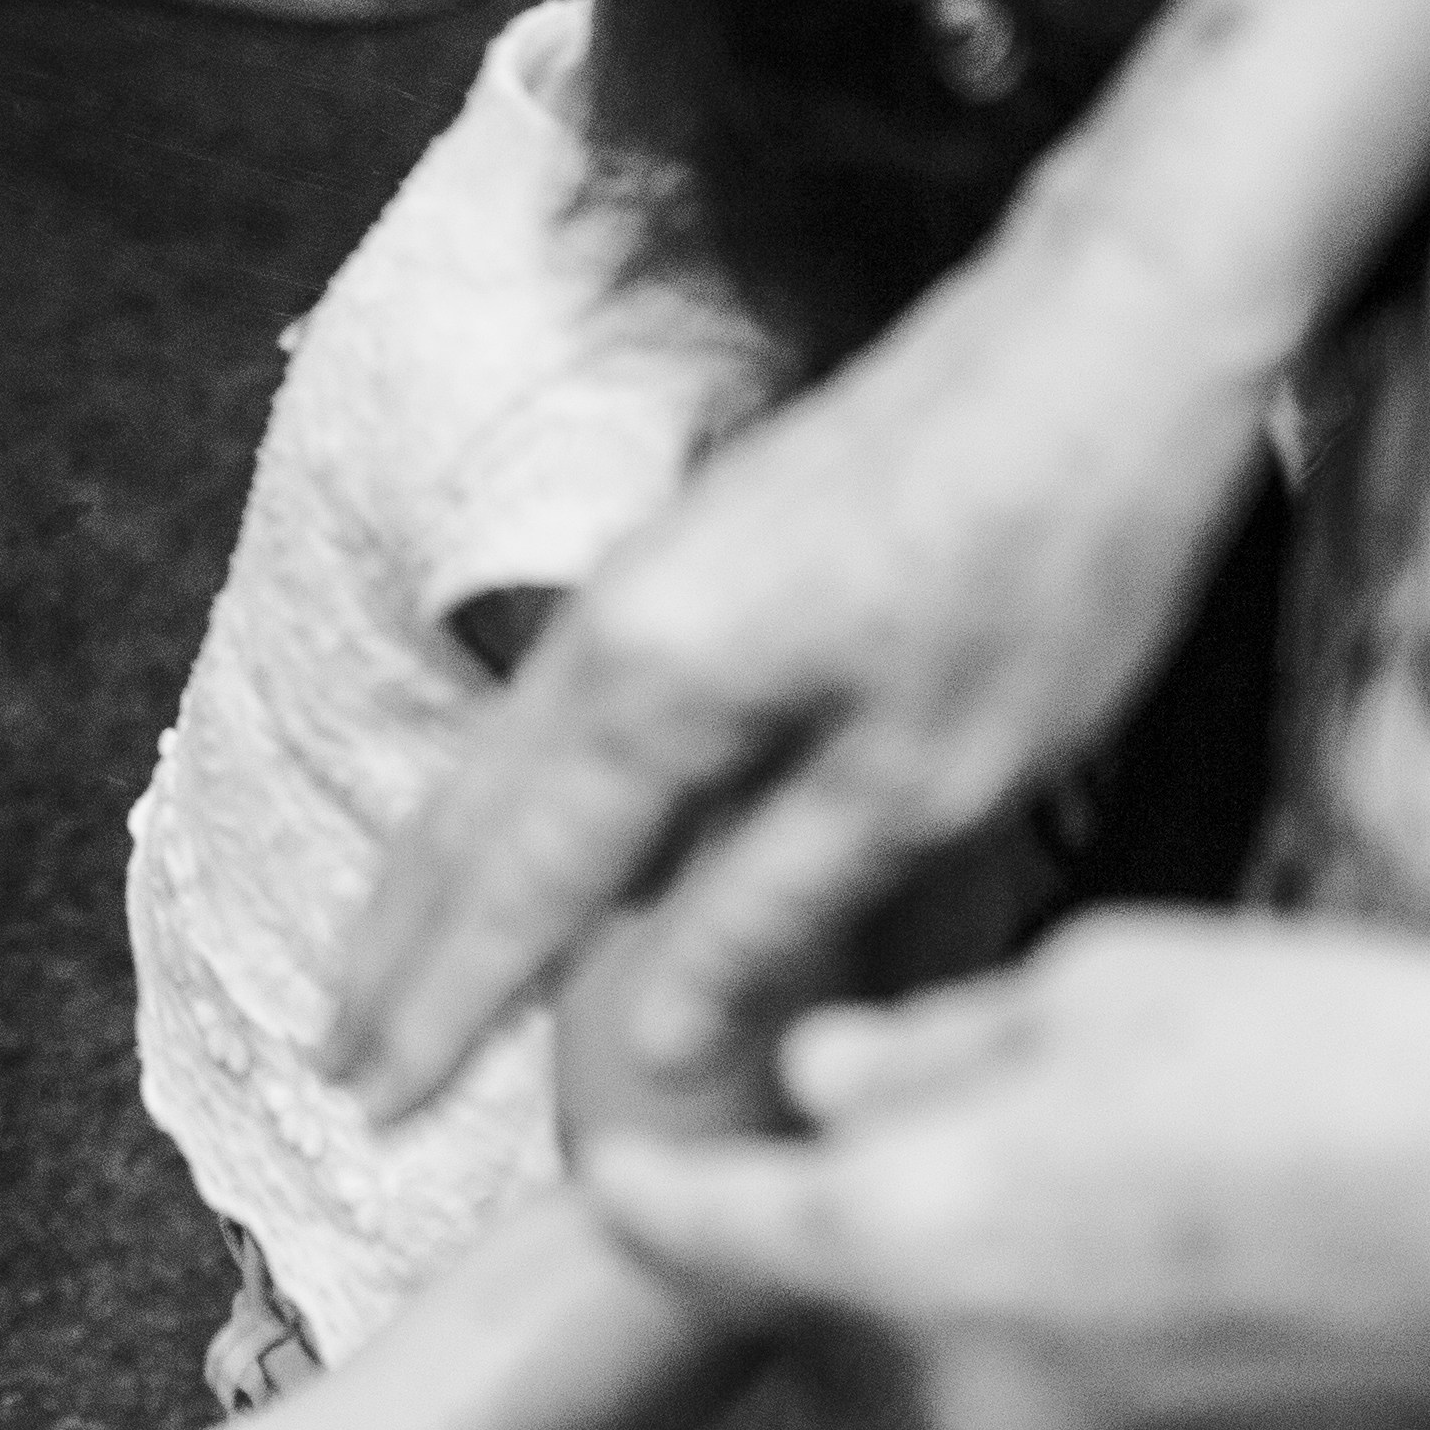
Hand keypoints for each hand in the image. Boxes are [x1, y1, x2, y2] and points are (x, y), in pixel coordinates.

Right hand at [326, 206, 1270, 1120]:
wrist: (1100, 325)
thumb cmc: (1049, 551)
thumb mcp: (933, 774)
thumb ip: (772, 909)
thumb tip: (646, 1048)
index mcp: (662, 685)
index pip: (518, 888)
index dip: (444, 1006)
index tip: (372, 1104)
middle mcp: (616, 624)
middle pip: (466, 815)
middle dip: (391, 948)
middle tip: (329, 1062)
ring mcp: (646, 575)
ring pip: (495, 753)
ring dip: (428, 872)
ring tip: (375, 969)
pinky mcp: (694, 553)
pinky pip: (548, 708)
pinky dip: (499, 798)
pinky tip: (508, 834)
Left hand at [585, 915, 1429, 1429]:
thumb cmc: (1367, 1072)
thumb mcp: (1115, 982)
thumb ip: (937, 1043)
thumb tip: (826, 1072)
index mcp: (920, 1233)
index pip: (690, 1232)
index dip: (646, 1189)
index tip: (615, 1166)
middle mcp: (978, 1378)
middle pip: (827, 1314)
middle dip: (839, 1227)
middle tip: (904, 1124)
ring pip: (949, 1362)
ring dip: (965, 1282)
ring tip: (1103, 1167)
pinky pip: (1066, 1393)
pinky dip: (1073, 1321)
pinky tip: (1175, 1227)